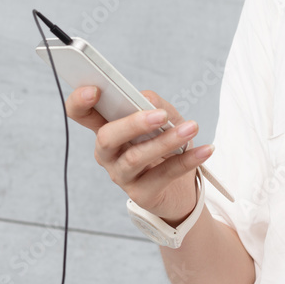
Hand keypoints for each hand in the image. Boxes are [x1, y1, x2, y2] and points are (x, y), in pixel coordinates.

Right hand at [65, 86, 214, 223]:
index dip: (80, 101)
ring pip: (136, 157)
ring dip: (166, 141)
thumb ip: (153, 104)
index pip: (81, 114)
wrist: (180, 189)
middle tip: (160, 115)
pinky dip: (188, 160)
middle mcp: (108, 153)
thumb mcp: (162, 119)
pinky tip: (205, 149)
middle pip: (106, 137)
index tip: (95, 89)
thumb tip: (150, 102)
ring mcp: (121, 175)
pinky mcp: (140, 194)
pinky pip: (164, 175)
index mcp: (106, 128)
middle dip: (132, 124)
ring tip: (191, 128)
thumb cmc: (165, 147)